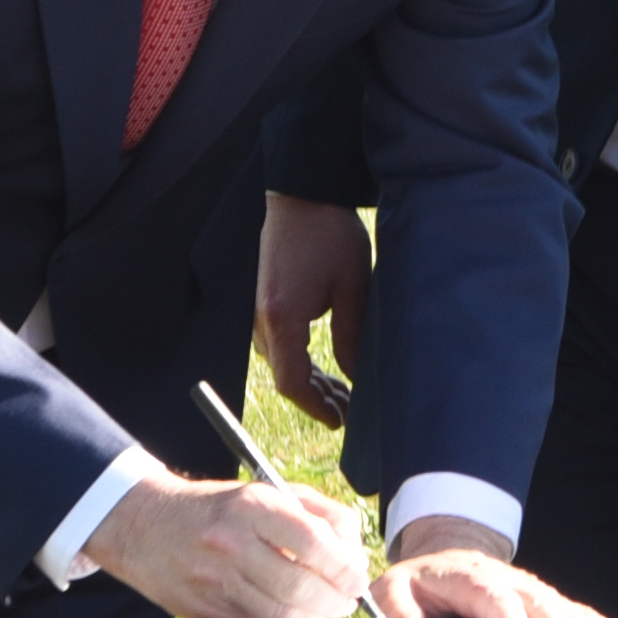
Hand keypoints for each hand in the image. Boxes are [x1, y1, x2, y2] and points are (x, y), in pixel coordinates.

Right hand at [82, 462, 372, 617]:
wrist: (143, 524)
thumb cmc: (221, 508)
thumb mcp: (269, 492)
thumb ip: (320, 515)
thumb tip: (354, 553)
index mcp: (251, 506)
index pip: (312, 542)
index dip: (344, 567)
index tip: (358, 577)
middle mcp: (230, 543)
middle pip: (299, 586)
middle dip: (336, 600)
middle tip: (349, 601)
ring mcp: (213, 580)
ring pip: (280, 614)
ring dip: (314, 617)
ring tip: (326, 609)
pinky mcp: (202, 610)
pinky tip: (294, 614)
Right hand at [253, 194, 369, 426]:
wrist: (301, 196)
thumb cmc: (330, 236)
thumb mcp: (353, 287)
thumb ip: (353, 336)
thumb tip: (356, 377)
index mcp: (282, 319)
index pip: (291, 382)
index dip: (316, 407)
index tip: (340, 421)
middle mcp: (263, 321)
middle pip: (286, 376)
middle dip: (318, 399)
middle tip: (352, 412)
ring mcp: (261, 312)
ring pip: (284, 362)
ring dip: (312, 381)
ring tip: (345, 395)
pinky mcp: (267, 303)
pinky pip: (282, 345)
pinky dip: (303, 361)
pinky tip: (328, 368)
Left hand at [372, 515, 617, 617]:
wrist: (440, 557)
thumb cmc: (417, 583)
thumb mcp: (391, 590)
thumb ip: (396, 611)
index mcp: (469, 578)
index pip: (495, 599)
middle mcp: (505, 579)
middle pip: (537, 601)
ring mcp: (526, 587)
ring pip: (560, 604)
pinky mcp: (539, 597)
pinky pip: (571, 608)